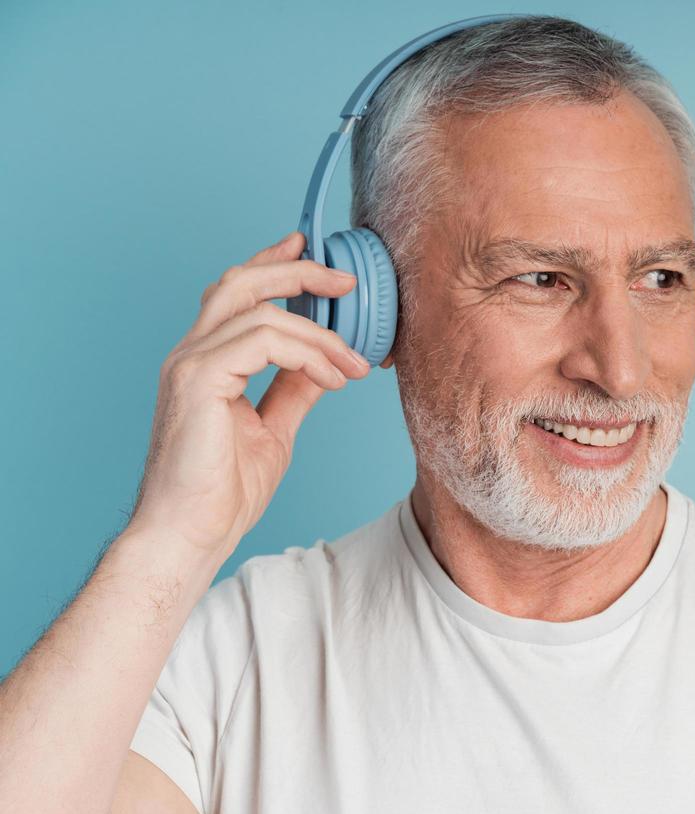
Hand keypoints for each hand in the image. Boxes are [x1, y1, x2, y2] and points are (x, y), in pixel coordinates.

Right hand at [127, 231, 372, 563]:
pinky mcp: (198, 380)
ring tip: (356, 363)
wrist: (191, 533)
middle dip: (297, 271)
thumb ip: (295, 390)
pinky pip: (261, 341)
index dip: (274, 265)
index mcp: (206, 362)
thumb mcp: (274, 430)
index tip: (312, 251)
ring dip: (320, 333)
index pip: (237, 295)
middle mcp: (192, 354)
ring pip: (260, 310)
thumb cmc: (222, 492)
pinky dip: (307, 354)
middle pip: (240, 282)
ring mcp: (190, 364)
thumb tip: (327, 366)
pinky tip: (335, 378)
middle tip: (347, 280)